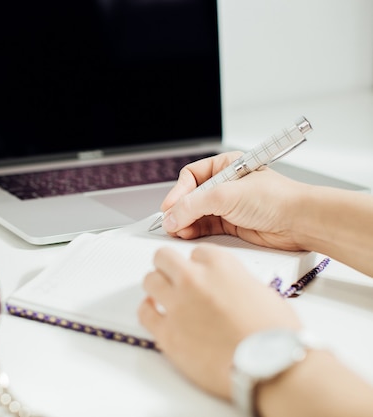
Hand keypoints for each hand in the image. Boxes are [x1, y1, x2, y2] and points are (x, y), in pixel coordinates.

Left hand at [138, 244, 300, 398]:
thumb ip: (236, 284)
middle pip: (164, 257)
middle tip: (172, 277)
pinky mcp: (167, 333)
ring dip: (156, 286)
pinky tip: (154, 312)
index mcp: (220, 265)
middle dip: (168, 266)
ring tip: (162, 295)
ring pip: (150, 280)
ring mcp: (178, 305)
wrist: (272, 367)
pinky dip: (147, 310)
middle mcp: (195, 279)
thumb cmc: (275, 336)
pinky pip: (144, 312)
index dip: (199, 265)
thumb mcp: (262, 293)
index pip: (197, 252)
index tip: (199, 273)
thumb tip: (227, 290)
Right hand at [159, 151, 308, 250]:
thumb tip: (171, 215)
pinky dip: (194, 231)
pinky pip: (204, 227)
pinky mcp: (231, 225)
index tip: (169, 208)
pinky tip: (188, 235)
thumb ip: (194, 205)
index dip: (178, 192)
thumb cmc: (276, 199)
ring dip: (185, 222)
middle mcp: (225, 185)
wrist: (301, 222)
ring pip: (195, 214)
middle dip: (179, 210)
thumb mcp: (226, 196)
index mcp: (226, 166)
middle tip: (171, 223)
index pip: (191, 177)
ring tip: (178, 231)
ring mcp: (228, 206)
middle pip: (190, 197)